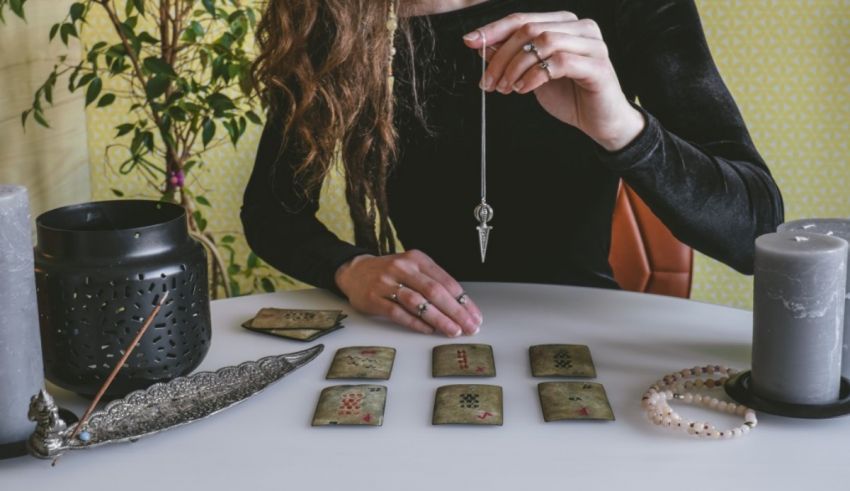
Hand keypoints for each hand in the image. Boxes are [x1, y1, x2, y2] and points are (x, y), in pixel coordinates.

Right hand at [334, 250, 483, 336]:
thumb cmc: (389, 273)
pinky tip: (427, 330)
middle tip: (469, 326)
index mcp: (417, 259)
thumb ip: (433, 282)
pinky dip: (415, 322)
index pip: (446, 281)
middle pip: (435, 292)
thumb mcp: (412, 268)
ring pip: (418, 302)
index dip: (463, 300)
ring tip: (452, 331)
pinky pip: (398, 312)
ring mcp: (387, 283)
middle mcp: (403, 268)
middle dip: (456, 312)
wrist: (354, 271)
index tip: (475, 315)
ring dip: (438, 319)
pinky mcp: (374, 298)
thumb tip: (460, 306)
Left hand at [463, 11, 644, 150]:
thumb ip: (513, 57)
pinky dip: (535, 76)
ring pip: (544, 42)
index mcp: (564, 24)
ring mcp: (592, 45)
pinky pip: (559, 62)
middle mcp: (580, 28)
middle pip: (530, 29)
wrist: (600, 122)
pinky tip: (525, 89)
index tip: (470, 42)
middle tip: (489, 81)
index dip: (493, 29)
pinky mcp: (598, 66)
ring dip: (517, 66)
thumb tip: (483, 44)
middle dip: (502, 55)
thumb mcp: (532, 74)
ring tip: (508, 88)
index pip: (522, 18)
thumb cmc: (569, 96)